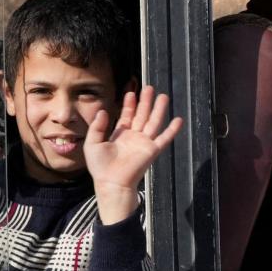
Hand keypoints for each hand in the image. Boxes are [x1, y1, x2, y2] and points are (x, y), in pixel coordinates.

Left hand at [84, 85, 182, 224]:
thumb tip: (102, 111)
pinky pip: (164, 138)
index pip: (127, 116)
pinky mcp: (152, 150)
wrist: (111, 182)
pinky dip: (172, 130)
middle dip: (145, 102)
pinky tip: (178, 120)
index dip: (129, 104)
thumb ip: (97, 127)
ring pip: (153, 122)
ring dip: (158, 110)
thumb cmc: (100, 166)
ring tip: (163, 96)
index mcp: (120, 135)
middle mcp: (134, 137)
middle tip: (149, 88)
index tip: (131, 92)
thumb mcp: (93, 143)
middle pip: (142, 115)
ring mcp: (144, 143)